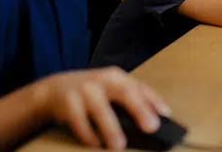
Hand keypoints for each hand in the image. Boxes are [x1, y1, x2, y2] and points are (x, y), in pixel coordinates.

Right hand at [35, 67, 170, 149]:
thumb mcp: (110, 89)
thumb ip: (130, 99)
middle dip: (139, 109)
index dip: (154, 100)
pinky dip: (88, 134)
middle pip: (125, 92)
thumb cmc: (92, 92)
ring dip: (110, 128)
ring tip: (119, 146)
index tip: (166, 114)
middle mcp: (103, 80)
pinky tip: (96, 144)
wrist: (55, 88)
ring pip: (100, 109)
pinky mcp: (68, 104)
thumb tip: (153, 119)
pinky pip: (79, 121)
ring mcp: (85, 90)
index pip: (140, 87)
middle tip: (151, 127)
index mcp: (117, 76)